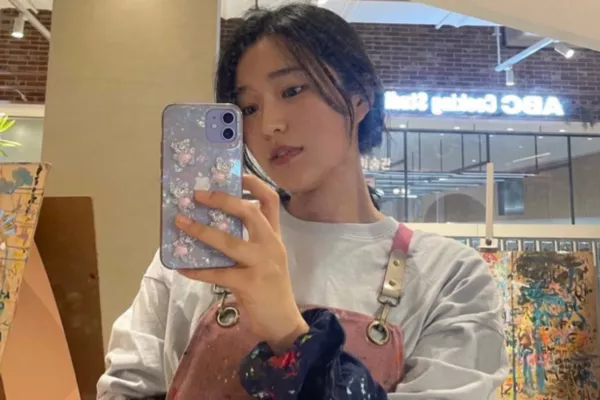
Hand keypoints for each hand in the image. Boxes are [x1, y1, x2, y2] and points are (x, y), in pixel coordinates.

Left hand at [175, 175, 307, 352]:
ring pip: (229, 242)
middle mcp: (271, 246)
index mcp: (274, 237)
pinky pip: (217, 273)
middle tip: (198, 195)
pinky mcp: (250, 284)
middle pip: (250, 213)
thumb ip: (250, 242)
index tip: (235, 174)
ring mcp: (262, 265)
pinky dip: (197, 270)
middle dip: (223, 200)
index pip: (270, 201)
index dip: (253, 184)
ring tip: (180, 223)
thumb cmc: (270, 289)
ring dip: (201, 231)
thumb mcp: (267, 259)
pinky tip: (182, 267)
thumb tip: (212, 225)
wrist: (283, 322)